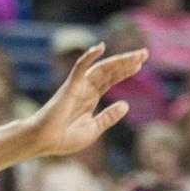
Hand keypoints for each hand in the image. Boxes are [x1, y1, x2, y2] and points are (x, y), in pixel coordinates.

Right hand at [28, 44, 147, 156]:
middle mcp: (86, 89)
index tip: (140, 64)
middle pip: (109, 71)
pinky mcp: (69, 87)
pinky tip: (100, 48)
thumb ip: (109, 117)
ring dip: (118, 61)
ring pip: (101, 68)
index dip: (125, 71)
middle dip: (126, 62)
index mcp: (91, 98)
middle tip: (144, 53)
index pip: (111, 80)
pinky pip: (80, 68)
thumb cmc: (64, 138)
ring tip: (136, 54)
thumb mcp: (94, 129)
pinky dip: (89, 57)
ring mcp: (78, 86)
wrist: (45, 142)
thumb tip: (126, 104)